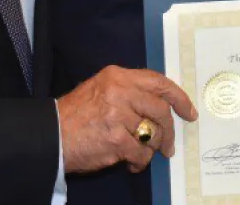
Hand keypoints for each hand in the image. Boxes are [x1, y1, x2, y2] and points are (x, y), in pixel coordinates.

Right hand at [57, 65, 197, 173]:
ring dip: (152, 149)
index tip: (188, 112)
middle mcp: (119, 91)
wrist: (50, 135)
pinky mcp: (115, 139)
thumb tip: (161, 105)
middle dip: (169, 131)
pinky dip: (140, 162)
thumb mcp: (101, 89)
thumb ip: (130, 92)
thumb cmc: (76, 115)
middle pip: (161, 110)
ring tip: (143, 155)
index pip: (159, 82)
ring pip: (153, 134)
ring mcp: (117, 115)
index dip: (178, 98)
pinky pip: (141, 153)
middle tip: (169, 145)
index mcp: (118, 76)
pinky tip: (131, 163)